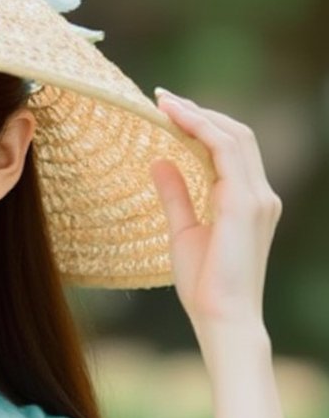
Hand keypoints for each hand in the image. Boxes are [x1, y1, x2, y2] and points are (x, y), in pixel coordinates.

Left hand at [150, 89, 281, 356]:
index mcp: (248, 203)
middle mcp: (260, 195)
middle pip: (237, 135)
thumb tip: (158, 162)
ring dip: (199, 115)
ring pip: (233, 137)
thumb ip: (176, 196)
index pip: (231, 149)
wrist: (223, 319)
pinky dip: (201, 131)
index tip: (169, 111)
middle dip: (201, 112)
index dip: (203, 125)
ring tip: (166, 103)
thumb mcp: (183, 233)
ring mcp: (257, 198)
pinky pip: (225, 152)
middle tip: (164, 98)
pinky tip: (175, 122)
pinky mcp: (245, 204)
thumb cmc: (205, 288)